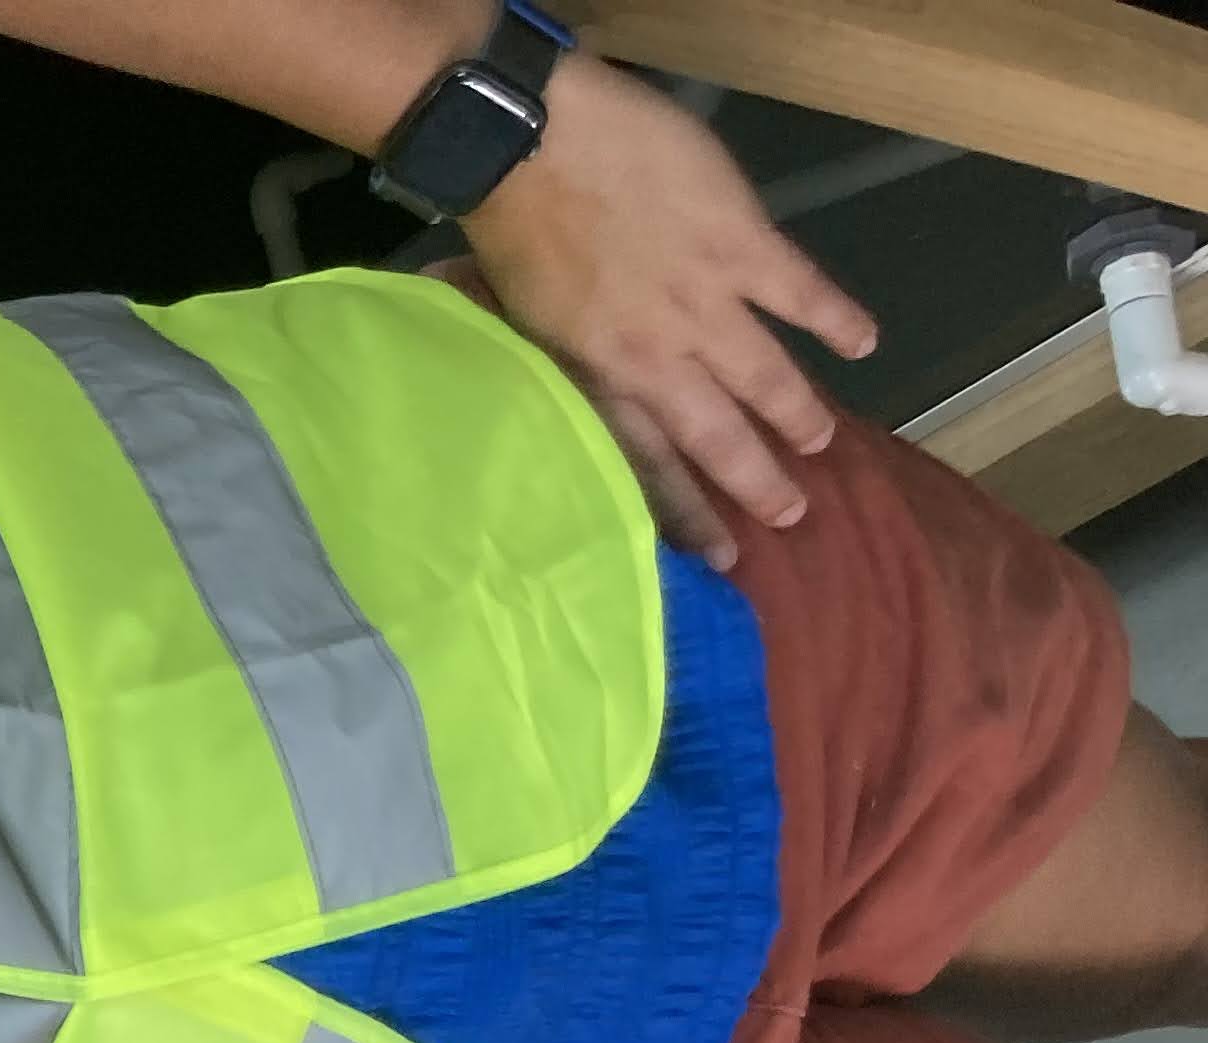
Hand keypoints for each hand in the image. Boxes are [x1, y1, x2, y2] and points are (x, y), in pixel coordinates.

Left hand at [455, 56, 878, 565]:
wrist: (534, 151)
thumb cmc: (511, 233)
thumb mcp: (518, 327)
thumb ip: (555, 365)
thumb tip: (556, 398)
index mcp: (597, 383)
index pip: (648, 468)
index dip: (686, 515)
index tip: (721, 555)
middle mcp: (655, 361)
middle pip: (715, 439)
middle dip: (755, 482)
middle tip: (791, 515)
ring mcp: (703, 305)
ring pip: (764, 380)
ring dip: (798, 416)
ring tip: (820, 446)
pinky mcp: (740, 249)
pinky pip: (801, 294)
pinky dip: (836, 320)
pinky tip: (866, 344)